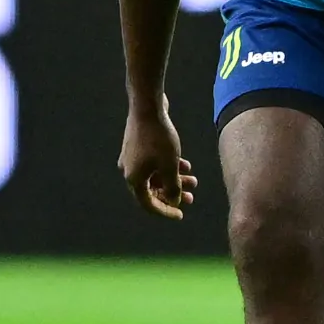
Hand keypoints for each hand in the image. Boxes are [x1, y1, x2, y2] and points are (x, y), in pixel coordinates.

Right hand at [120, 95, 197, 219]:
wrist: (148, 108)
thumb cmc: (159, 138)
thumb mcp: (170, 166)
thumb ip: (172, 186)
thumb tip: (174, 201)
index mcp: (134, 179)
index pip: (148, 204)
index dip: (165, 211)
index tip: (180, 215)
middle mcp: (129, 170)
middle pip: (153, 190)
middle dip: (173, 194)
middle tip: (192, 197)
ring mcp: (133, 158)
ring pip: (156, 175)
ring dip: (174, 179)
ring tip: (194, 180)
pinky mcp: (139, 146)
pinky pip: (155, 163)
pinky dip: (169, 166)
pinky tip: (186, 165)